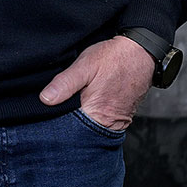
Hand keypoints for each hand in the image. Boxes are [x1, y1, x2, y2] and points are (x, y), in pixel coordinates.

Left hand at [38, 36, 154, 130]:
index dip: (56, 122)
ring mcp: (116, 122)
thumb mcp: (85, 65)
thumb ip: (65, 83)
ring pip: (90, 128)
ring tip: (70, 104)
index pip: (69, 130)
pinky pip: (101, 122)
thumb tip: (45, 99)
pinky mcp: (121, 118)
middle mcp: (108, 123)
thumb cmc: (114, 58)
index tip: (46, 113)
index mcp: (96, 114)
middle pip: (80, 133)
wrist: (141, 53)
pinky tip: (84, 104)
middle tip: (57, 105)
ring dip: (79, 119)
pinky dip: (91, 116)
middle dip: (67, 122)